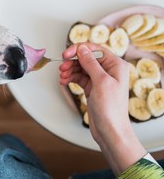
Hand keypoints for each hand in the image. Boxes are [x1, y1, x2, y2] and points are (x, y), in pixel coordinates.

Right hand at [59, 43, 146, 174]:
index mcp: (116, 65)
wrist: (110, 130)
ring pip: (81, 68)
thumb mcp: (101, 82)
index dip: (79, 49)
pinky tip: (64, 82)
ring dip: (70, 70)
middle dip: (72, 62)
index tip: (66, 54)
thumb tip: (82, 49)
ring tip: (62, 77)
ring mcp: (100, 79)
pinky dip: (71, 78)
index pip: (95, 50)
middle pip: (86, 58)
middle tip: (62, 67)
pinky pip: (79, 78)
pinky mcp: (92, 88)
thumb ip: (91, 63)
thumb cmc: (111, 109)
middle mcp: (109, 70)